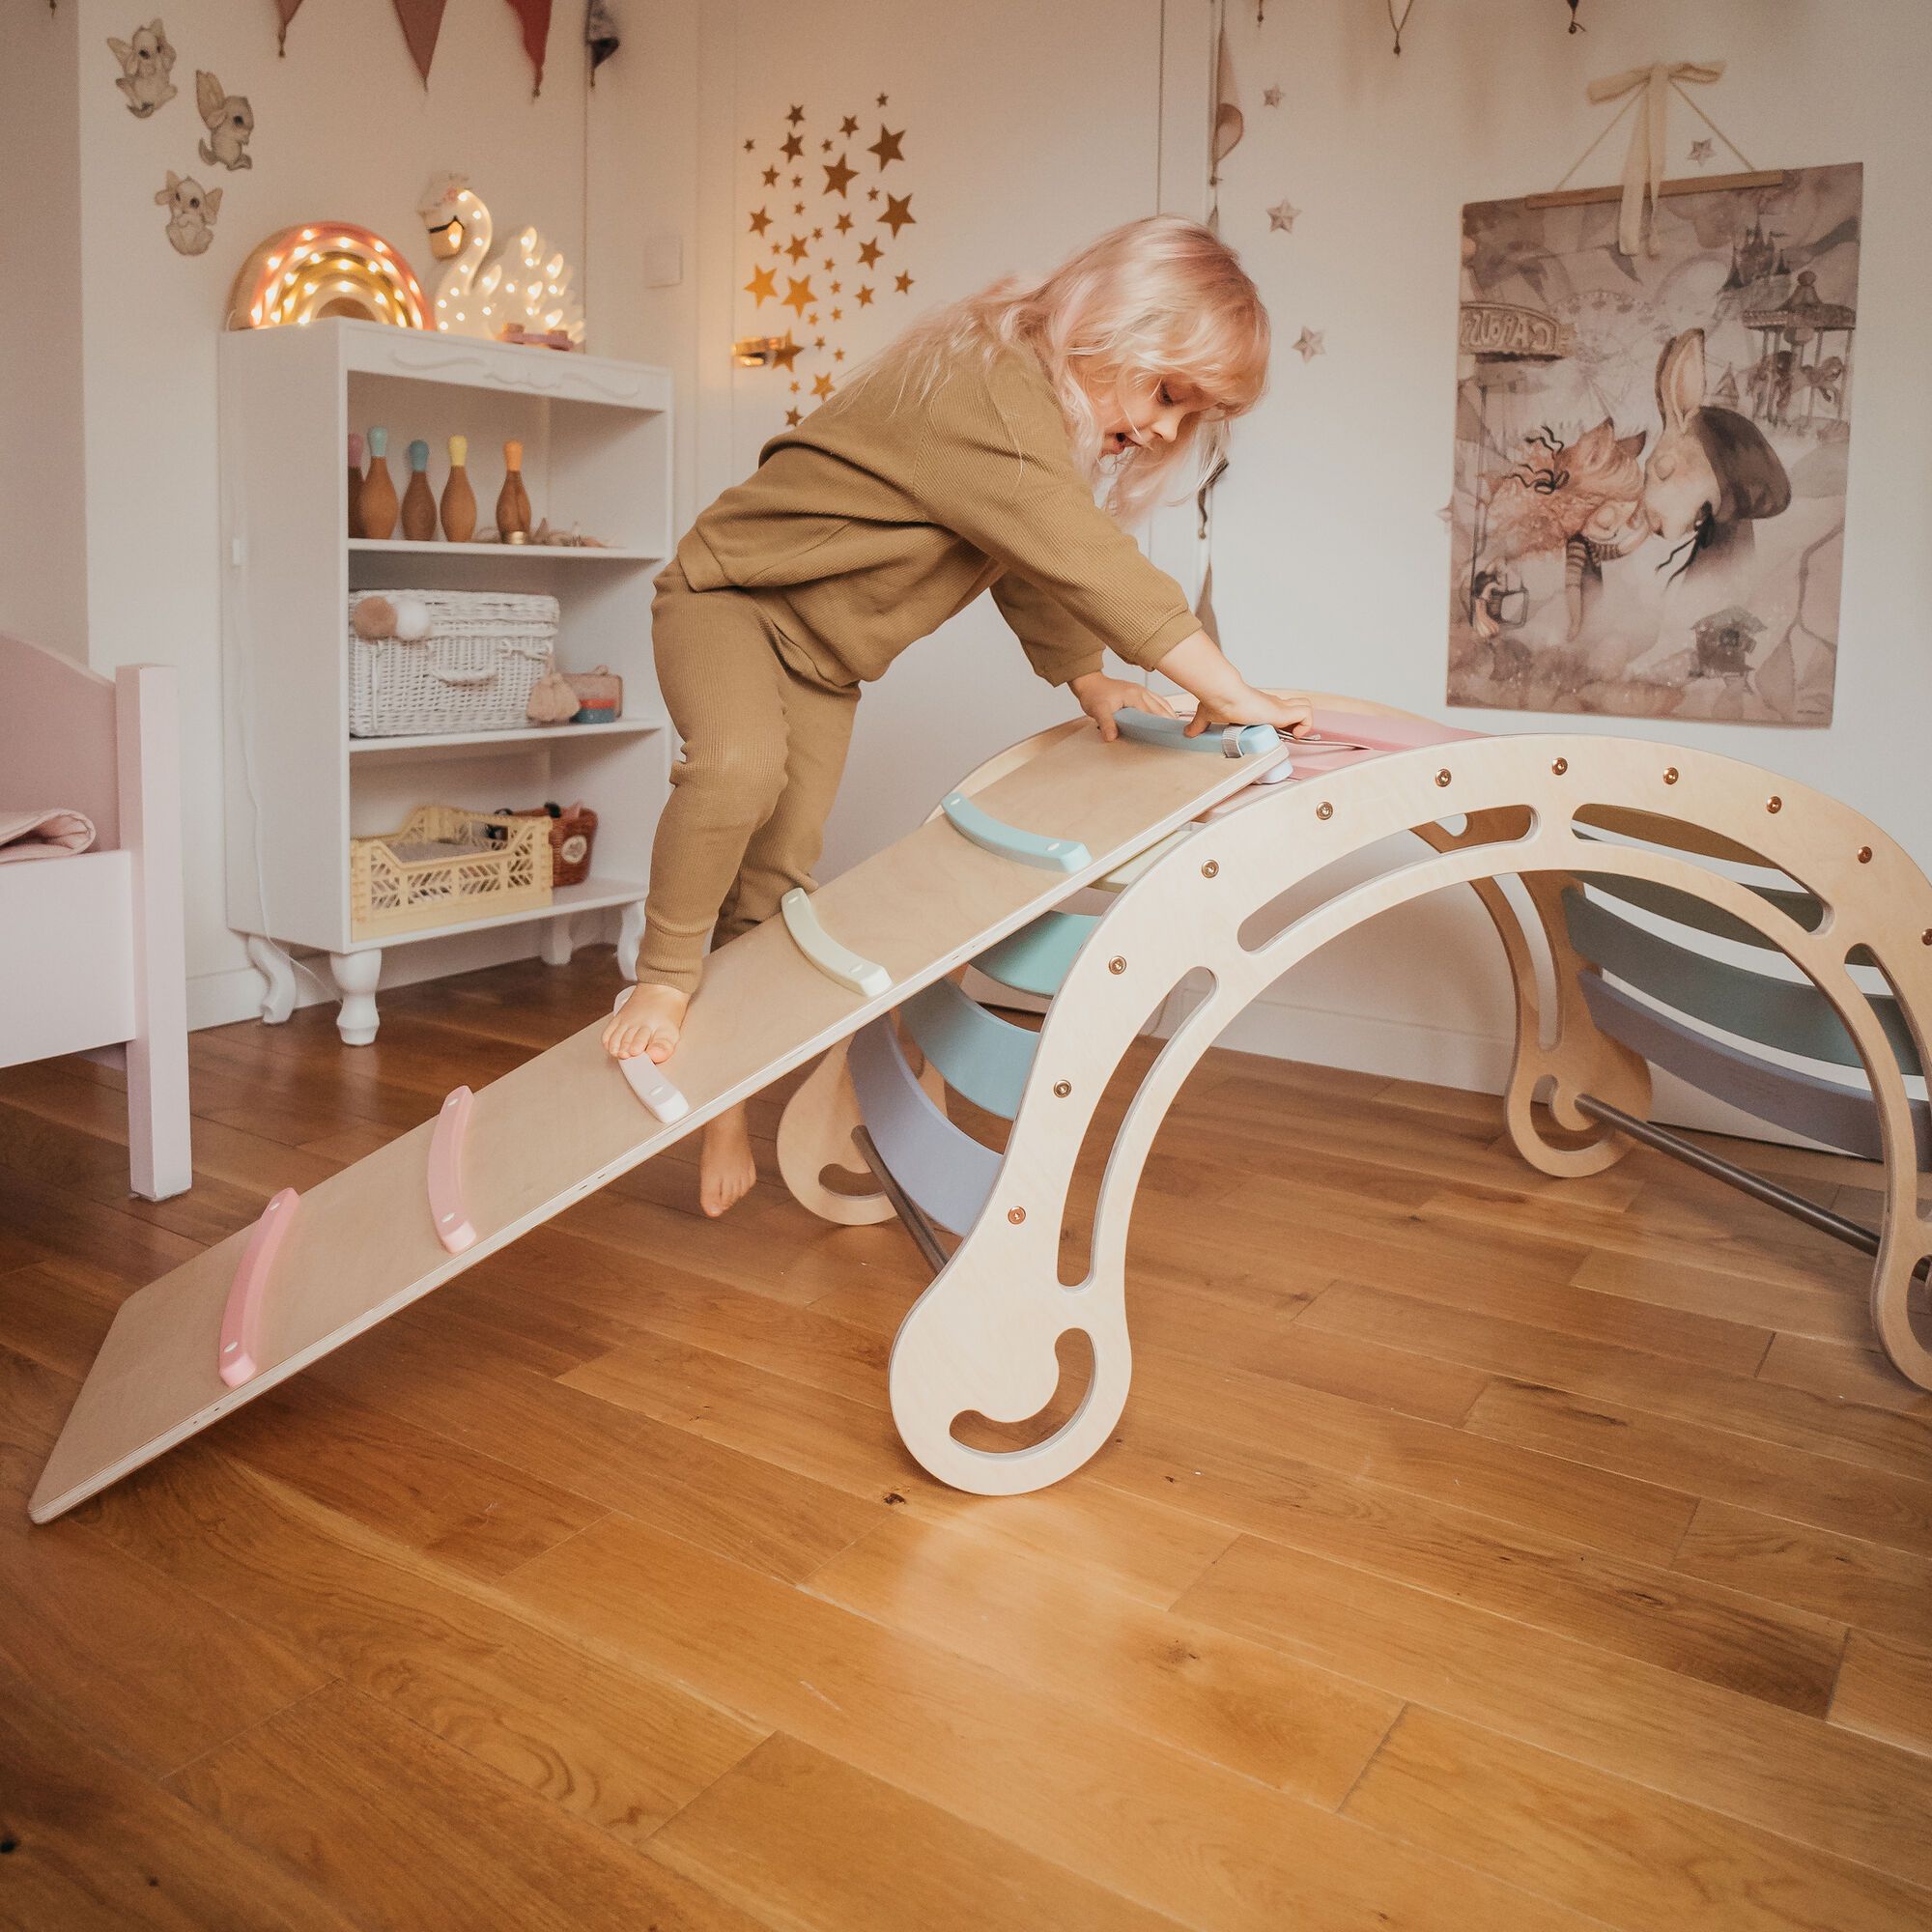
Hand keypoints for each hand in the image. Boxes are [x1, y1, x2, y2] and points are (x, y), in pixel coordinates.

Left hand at [1068, 672, 1176, 742]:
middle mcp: (1142, 692)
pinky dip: (1165, 711)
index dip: (1163, 725)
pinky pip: (1158, 702)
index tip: (1172, 736)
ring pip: (1163, 705)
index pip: (1154, 713)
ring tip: (1178, 731)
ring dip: (1170, 717)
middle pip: (1162, 709)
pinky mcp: (1141, 692)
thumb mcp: (1097, 710)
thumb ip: (1106, 723)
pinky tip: (1168, 719)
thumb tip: (1111, 737)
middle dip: (1171, 723)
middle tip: (1180, 737)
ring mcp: (1143, 691)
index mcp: (1135, 696)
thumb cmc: (1094, 695)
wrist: (1090, 683)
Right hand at [1181, 686, 1314, 739]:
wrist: (1224, 694)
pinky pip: (1307, 714)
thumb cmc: (1217, 700)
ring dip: (1303, 723)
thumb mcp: (1206, 715)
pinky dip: (1305, 725)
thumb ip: (1199, 725)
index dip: (1284, 722)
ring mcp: (1278, 707)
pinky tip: (1294, 734)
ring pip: (1306, 708)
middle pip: (1298, 708)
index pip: (1281, 710)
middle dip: (1296, 723)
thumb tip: (1187, 732)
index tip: (1278, 735)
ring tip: (1292, 734)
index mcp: (1260, 706)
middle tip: (1287, 735)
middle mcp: (1272, 705)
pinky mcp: (1283, 711)